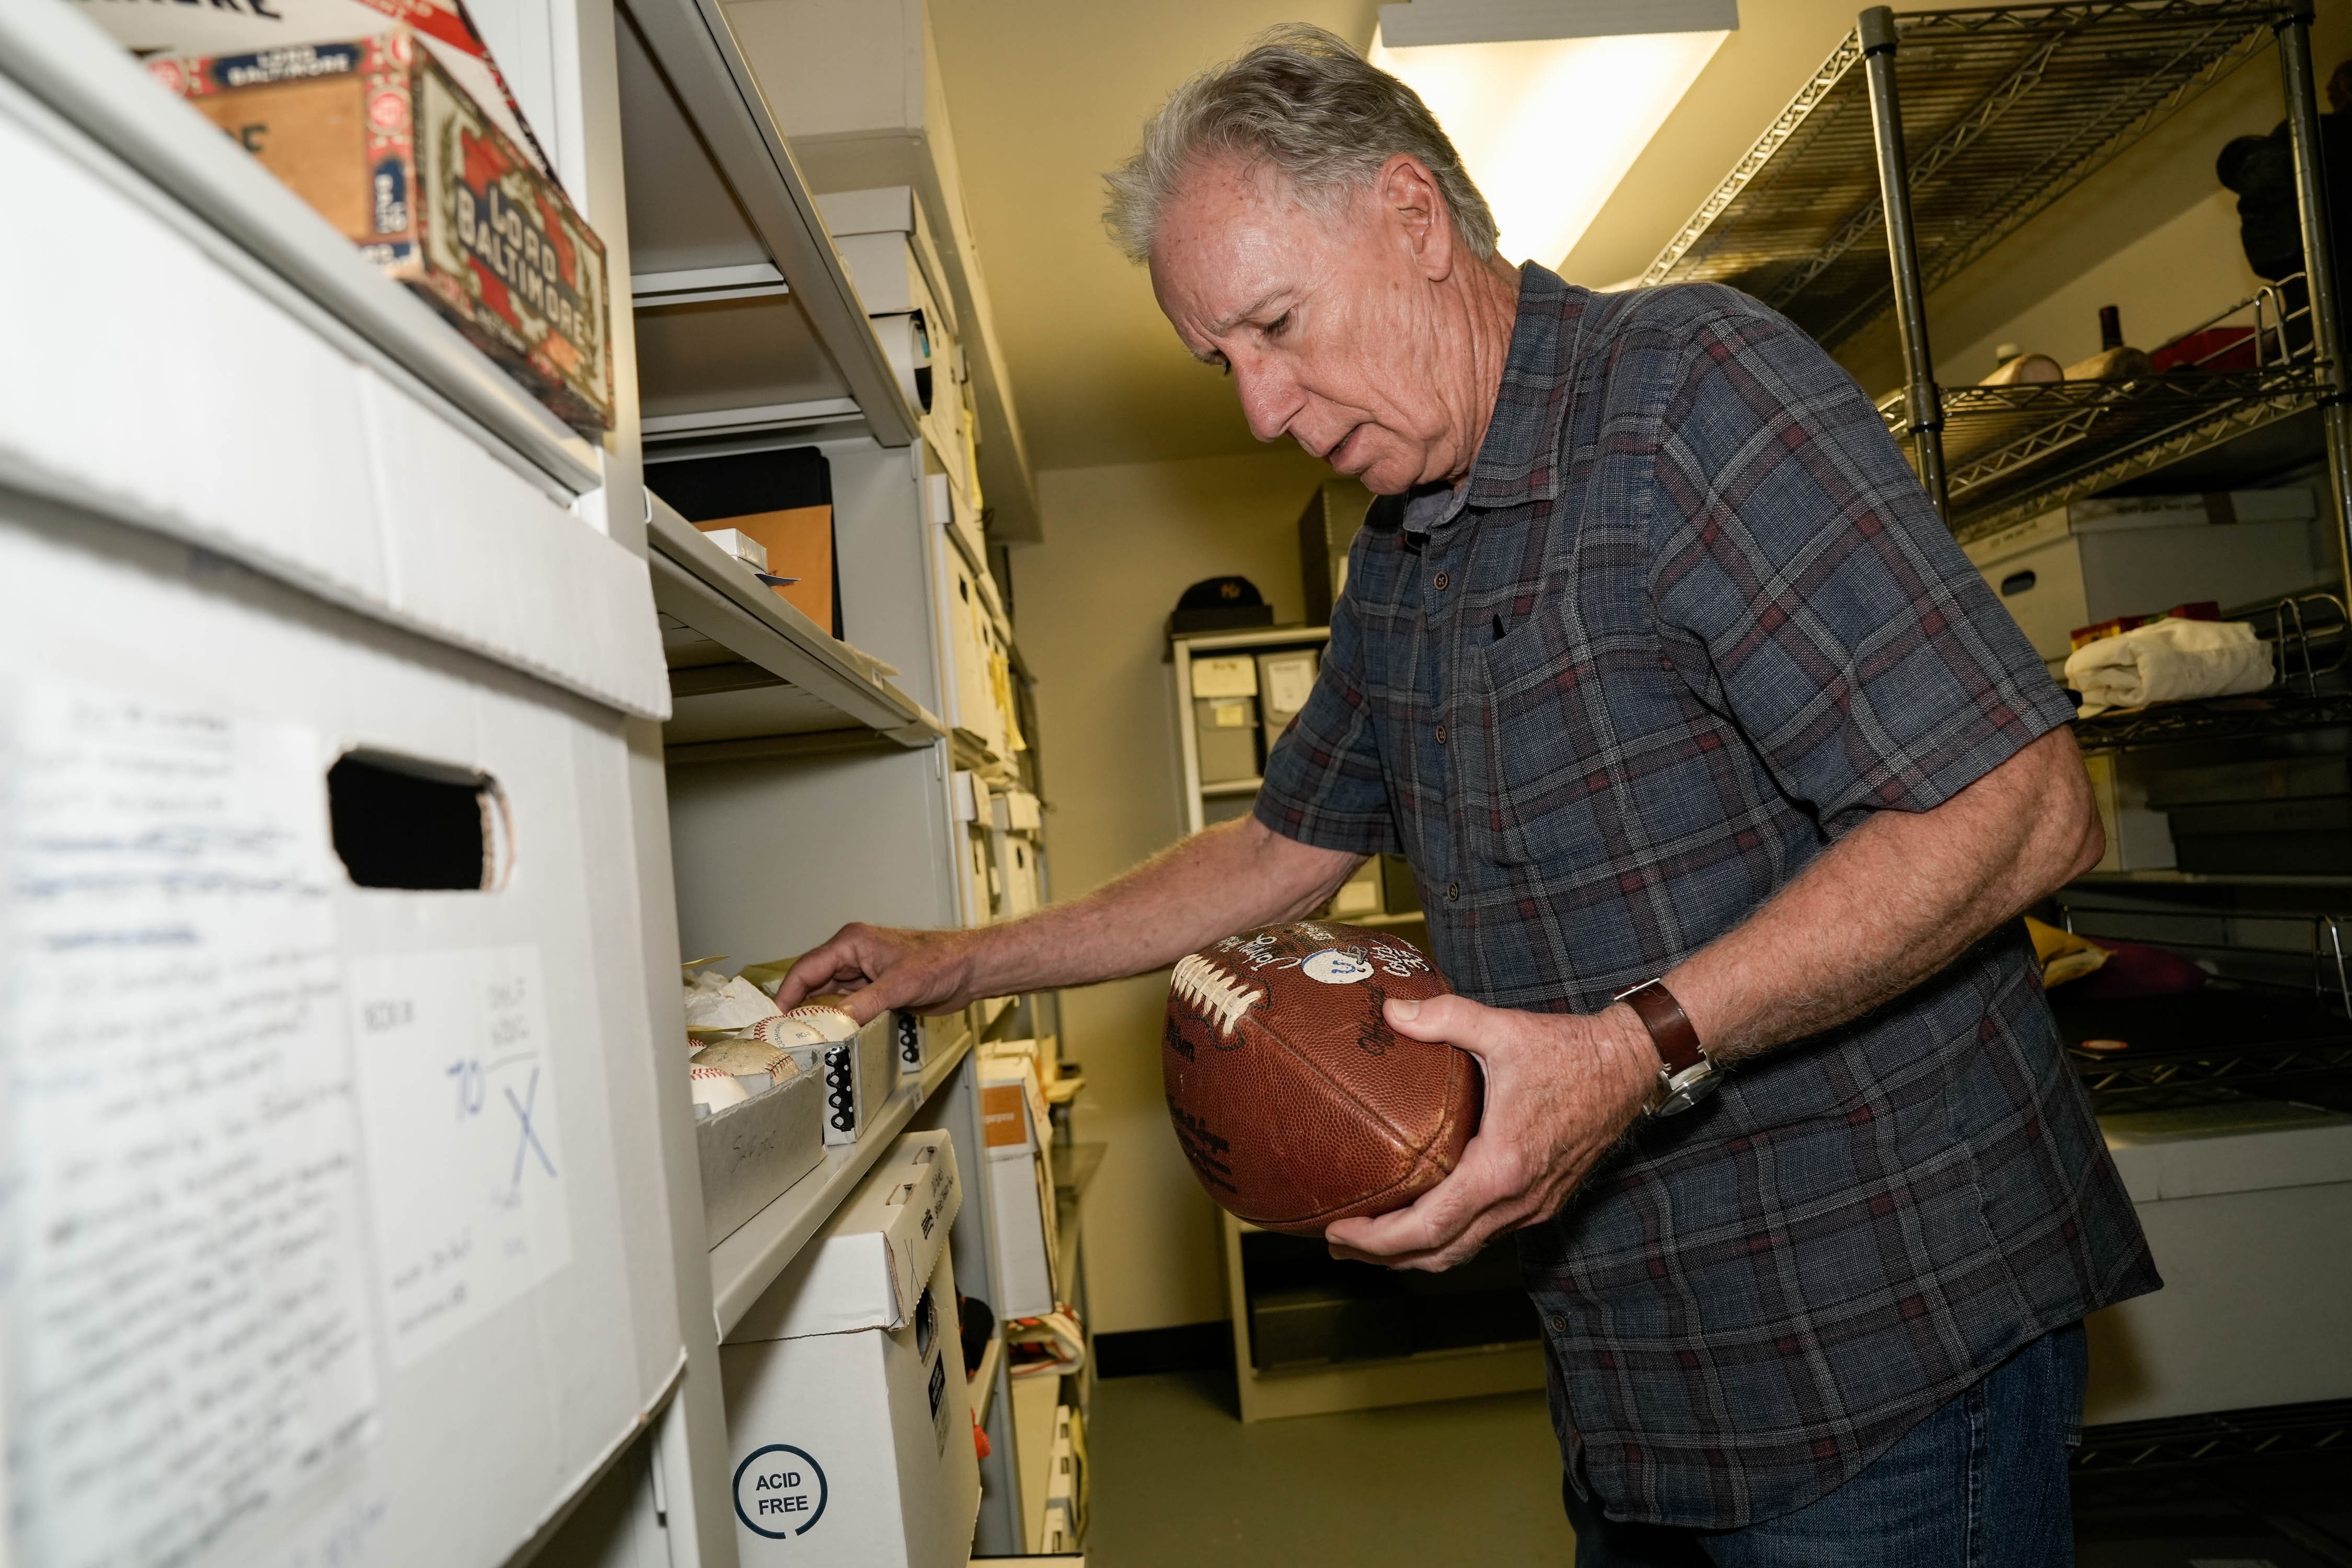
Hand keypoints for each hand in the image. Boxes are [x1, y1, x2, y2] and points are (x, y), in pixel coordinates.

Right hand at [773, 923, 983, 1024]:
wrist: (970, 969)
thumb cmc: (941, 962)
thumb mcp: (899, 985)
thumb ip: (865, 1004)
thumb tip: (836, 1022)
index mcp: (852, 942)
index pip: (808, 968)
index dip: (788, 993)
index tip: (774, 1018)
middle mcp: (853, 954)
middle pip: (814, 982)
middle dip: (798, 1007)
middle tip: (783, 1034)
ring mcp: (864, 972)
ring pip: (829, 996)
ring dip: (818, 1015)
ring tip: (802, 1039)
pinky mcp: (876, 988)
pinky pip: (848, 1005)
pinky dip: (838, 1019)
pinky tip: (831, 1035)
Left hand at [1323, 995, 1657, 1270]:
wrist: (1632, 1068)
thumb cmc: (1571, 1052)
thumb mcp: (1504, 1028)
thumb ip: (1445, 1017)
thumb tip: (1391, 1011)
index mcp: (1501, 1166)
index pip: (1428, 1227)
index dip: (1377, 1240)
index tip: (1337, 1232)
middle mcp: (1517, 1200)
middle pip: (1438, 1253)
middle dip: (1382, 1257)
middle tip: (1335, 1243)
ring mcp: (1531, 1207)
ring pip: (1462, 1251)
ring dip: (1413, 1254)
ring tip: (1368, 1242)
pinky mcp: (1541, 1202)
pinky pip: (1484, 1235)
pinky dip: (1445, 1239)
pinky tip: (1421, 1220)